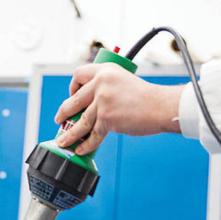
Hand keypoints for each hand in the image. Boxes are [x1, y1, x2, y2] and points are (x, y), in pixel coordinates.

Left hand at [53, 63, 184, 154]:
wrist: (160, 106)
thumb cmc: (146, 97)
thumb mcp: (123, 82)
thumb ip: (107, 88)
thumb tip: (90, 107)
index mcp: (105, 70)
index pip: (79, 74)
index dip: (72, 87)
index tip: (72, 97)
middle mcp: (101, 82)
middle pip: (75, 100)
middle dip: (64, 113)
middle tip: (59, 120)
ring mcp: (103, 100)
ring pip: (81, 121)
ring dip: (70, 134)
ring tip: (63, 141)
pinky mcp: (107, 117)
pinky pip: (93, 134)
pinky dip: (86, 144)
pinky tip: (81, 149)